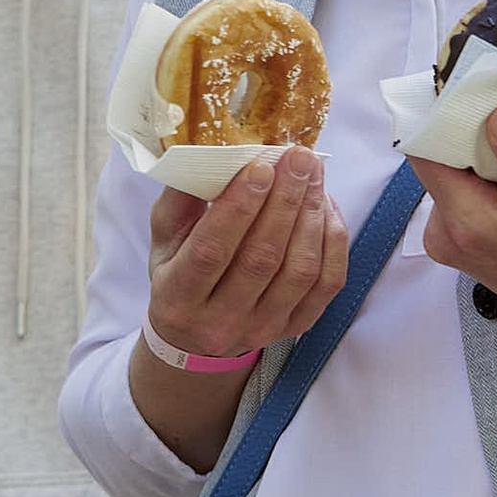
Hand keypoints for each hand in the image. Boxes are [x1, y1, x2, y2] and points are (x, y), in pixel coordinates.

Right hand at [146, 148, 348, 361]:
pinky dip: (332, 240)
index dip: (238, 208)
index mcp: (178, 297)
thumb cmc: (178, 276)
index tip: (260, 166)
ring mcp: (262, 328)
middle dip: (284, 201)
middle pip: (261, 259)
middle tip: (297, 158)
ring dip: (311, 216)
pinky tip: (325, 207)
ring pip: (299, 271)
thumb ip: (179, 202)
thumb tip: (209, 158)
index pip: (210, 252)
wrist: (195, 338)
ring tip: (313, 175)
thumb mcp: (163, 241)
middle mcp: (220, 321)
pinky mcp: (296, 328)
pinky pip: (327, 283)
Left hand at [418, 108, 496, 351]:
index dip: (451, 115)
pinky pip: (461, 186)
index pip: (430, 150)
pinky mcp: (459, 236)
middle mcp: (446, 233)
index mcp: (469, 225)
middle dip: (474, 130)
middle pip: (438, 157)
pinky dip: (487, 171)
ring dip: (484, 151)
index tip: (483, 90)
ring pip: (450, 169)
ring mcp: (448, 237)